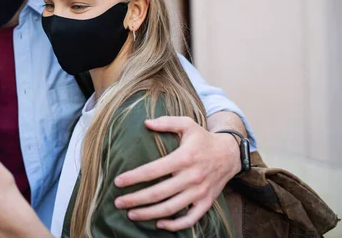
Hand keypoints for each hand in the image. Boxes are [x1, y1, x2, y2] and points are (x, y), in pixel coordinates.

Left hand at [114, 116, 239, 230]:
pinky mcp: (206, 202)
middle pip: (158, 193)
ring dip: (149, 214)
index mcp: (184, 158)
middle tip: (118, 202)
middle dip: (136, 199)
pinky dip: (175, 225)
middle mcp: (192, 177)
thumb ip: (166, 122)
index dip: (134, 177)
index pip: (153, 170)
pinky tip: (159, 224)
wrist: (230, 154)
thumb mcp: (187, 124)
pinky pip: (190, 219)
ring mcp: (200, 192)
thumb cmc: (203, 139)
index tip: (117, 182)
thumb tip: (145, 123)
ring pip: (171, 208)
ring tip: (131, 214)